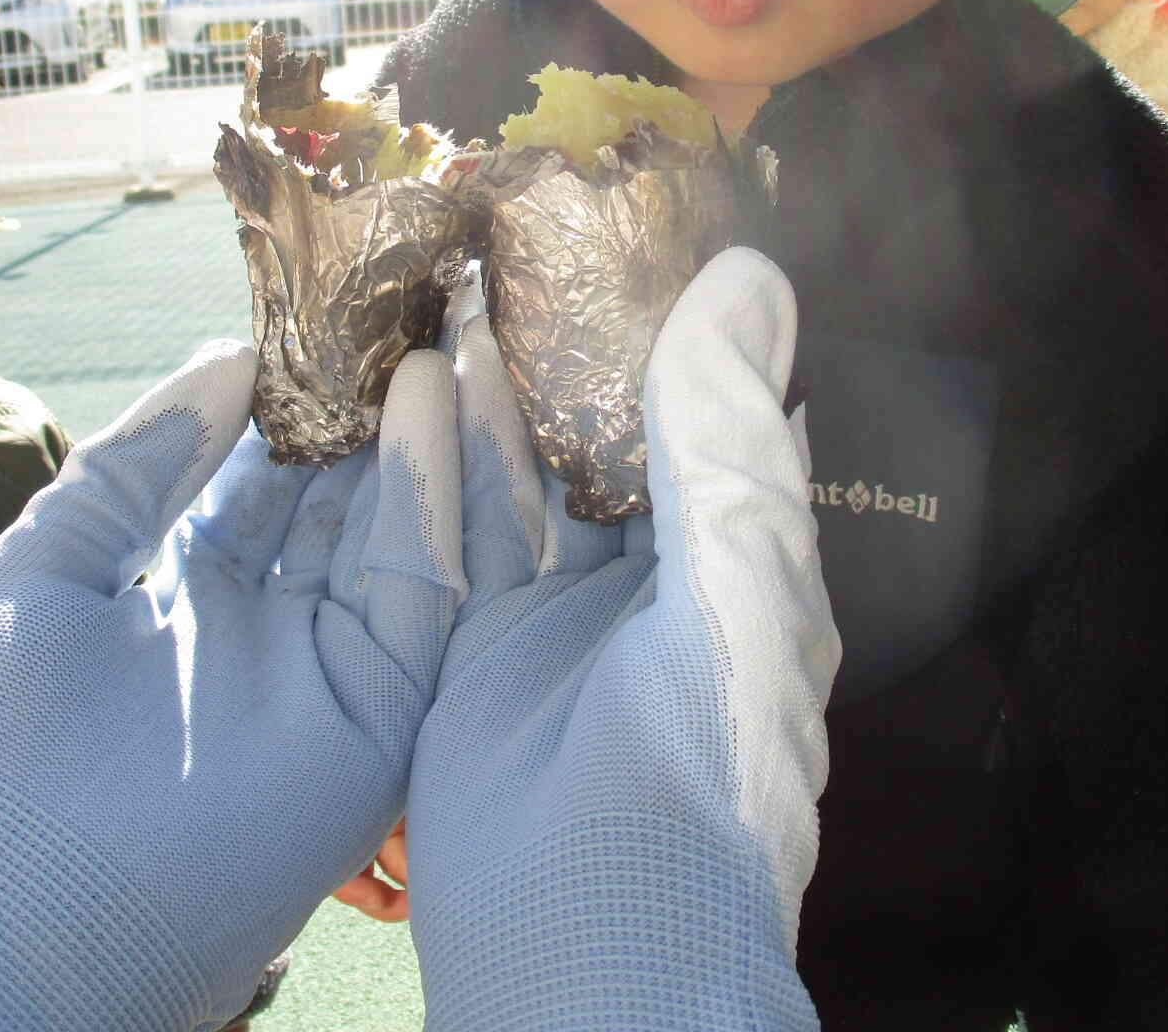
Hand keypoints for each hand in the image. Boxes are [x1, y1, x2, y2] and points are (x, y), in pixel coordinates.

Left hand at [0, 338, 466, 1031]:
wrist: (19, 935)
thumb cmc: (7, 757)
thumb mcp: (49, 569)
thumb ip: (139, 462)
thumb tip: (229, 356)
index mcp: (196, 591)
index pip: (274, 469)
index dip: (308, 387)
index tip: (340, 303)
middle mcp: (276, 622)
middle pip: (351, 489)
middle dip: (386, 396)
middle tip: (425, 292)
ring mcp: (332, 667)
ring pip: (406, 526)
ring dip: (435, 426)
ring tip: (455, 320)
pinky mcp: (378, 712)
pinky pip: (424, 589)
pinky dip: (440, 493)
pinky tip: (442, 402)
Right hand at [409, 248, 839, 1031]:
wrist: (593, 961)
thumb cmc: (696, 776)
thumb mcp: (730, 590)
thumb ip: (725, 437)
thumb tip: (749, 273)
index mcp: (744, 563)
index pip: (721, 410)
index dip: (685, 317)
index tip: (642, 211)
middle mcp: (658, 581)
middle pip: (613, 432)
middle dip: (576, 340)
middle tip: (527, 223)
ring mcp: (562, 619)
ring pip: (529, 473)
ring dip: (500, 384)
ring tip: (464, 273)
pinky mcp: (474, 655)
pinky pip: (458, 535)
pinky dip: (438, 459)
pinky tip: (417, 374)